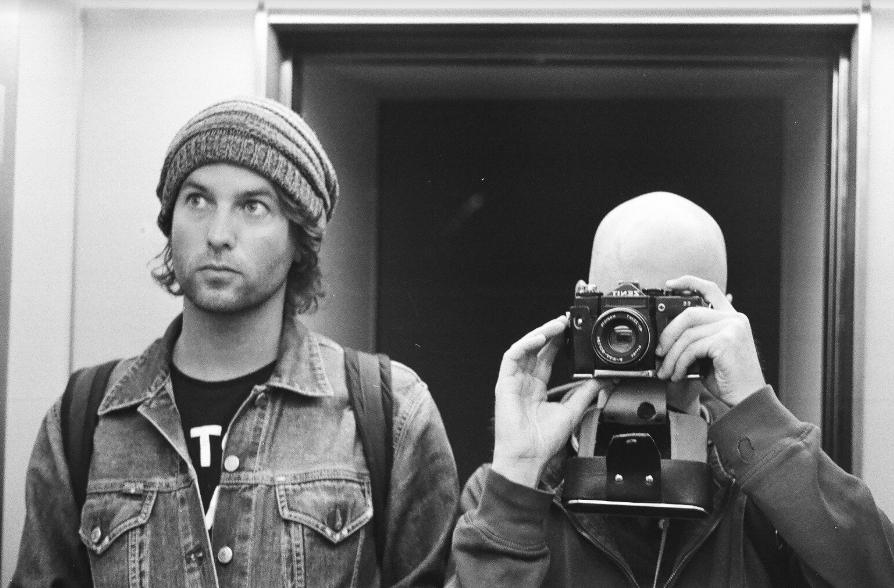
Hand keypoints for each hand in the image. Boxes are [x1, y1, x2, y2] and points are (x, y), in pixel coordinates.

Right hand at [492, 316, 606, 487]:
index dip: (557, 342)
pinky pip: (512, 357)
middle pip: (536, 349)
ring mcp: (513, 381)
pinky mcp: (504, 383)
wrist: (528, 456)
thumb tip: (604, 379)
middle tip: (566, 320)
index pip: (546, 357)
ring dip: (540, 334)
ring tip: (557, 326)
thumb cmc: (543, 440)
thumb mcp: (573, 411)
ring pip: (524, 348)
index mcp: (537, 388)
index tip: (571, 331)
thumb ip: (587, 392)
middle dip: (550, 333)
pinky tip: (540, 339)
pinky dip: (525, 345)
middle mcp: (524, 382)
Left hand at [656, 276, 765, 407]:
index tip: (669, 284)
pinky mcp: (727, 341)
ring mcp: (732, 328)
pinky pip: (692, 348)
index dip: (688, 282)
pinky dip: (680, 363)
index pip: (710, 289)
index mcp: (731, 317)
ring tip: (667, 371)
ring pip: (688, 334)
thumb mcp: (710, 352)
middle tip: (659, 352)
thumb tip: (666, 336)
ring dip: (672, 356)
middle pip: (689, 313)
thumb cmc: (728, 378)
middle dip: (668, 334)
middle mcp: (734, 318)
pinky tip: (678, 374)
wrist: (748, 398)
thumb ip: (697, 337)